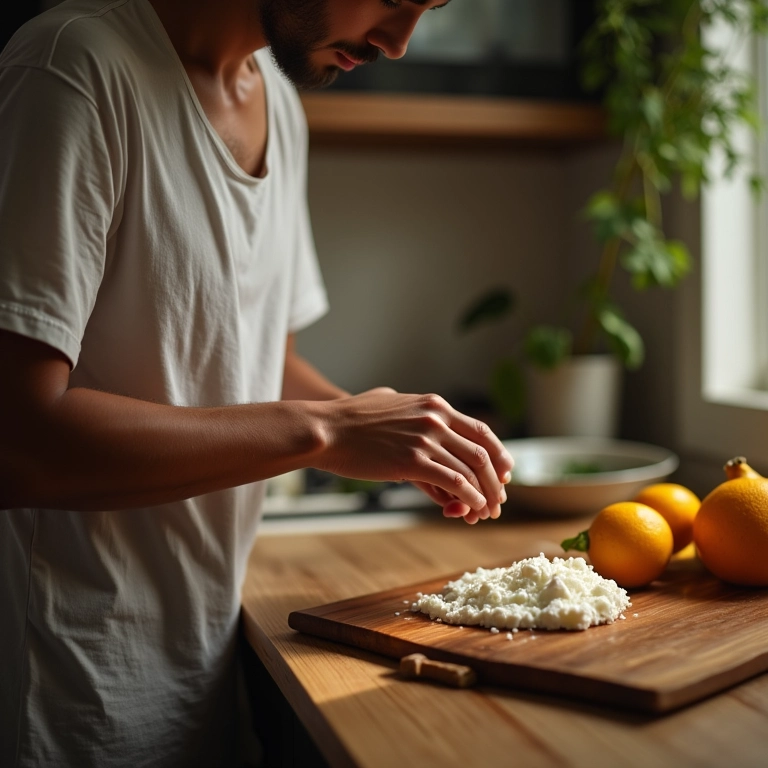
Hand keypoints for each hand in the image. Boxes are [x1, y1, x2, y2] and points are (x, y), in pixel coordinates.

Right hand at [316, 388, 513, 522]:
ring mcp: (426, 439)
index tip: (504, 473)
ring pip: (471, 470)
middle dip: (495, 480)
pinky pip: (454, 482)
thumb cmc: (350, 420)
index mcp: (434, 405)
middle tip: (498, 499)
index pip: (480, 430)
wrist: (326, 430)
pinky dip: (468, 498)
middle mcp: (436, 419)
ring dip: (484, 494)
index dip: (498, 454)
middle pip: (482, 453)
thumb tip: (421, 415)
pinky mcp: (412, 461)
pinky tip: (471, 509)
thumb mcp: (389, 402)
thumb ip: (411, 409)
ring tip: (487, 511)